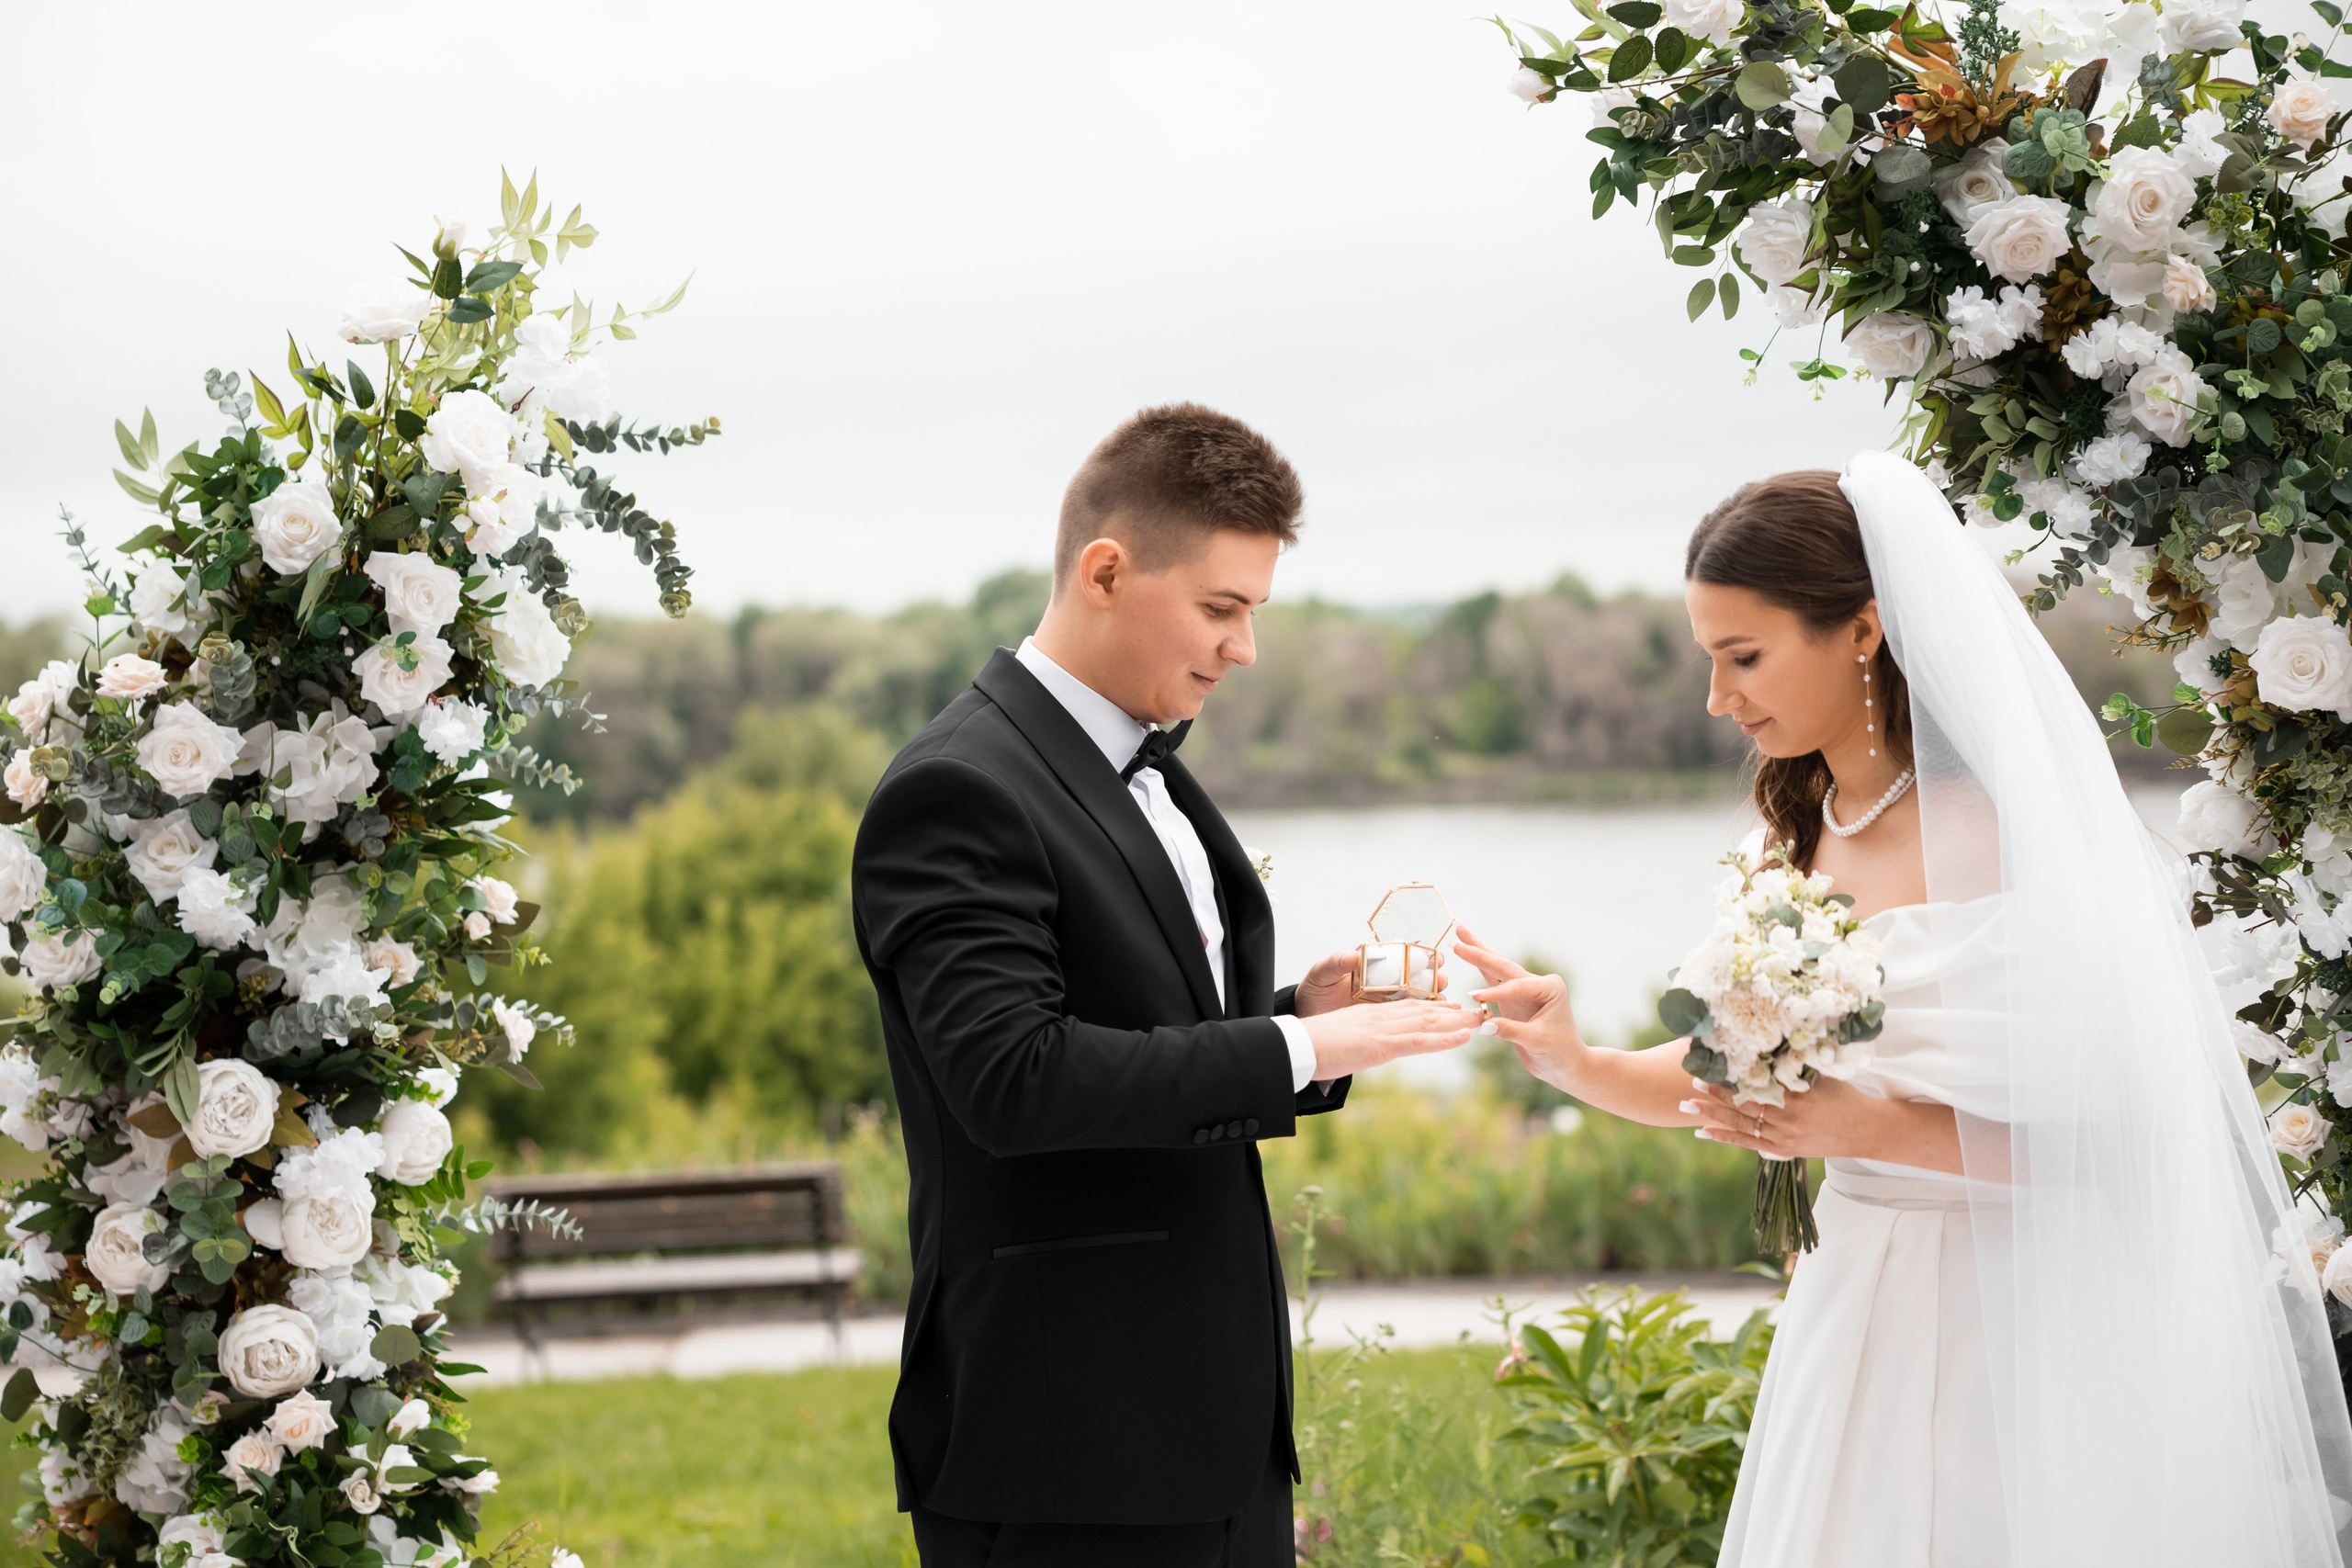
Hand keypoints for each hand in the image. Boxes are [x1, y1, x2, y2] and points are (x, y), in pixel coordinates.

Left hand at [1292, 946, 1450, 1016]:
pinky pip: (1409, 1019)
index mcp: (1375, 963)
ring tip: (1446, 1003)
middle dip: (1436, 977)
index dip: (1425, 955)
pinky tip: (1438, 1024)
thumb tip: (1351, 957)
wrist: (1310, 1017)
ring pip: (1420, 997)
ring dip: (1436, 999)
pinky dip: (1425, 1020)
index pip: (1406, 954)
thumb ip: (1335, 964)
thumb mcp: (1322, 975)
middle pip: (1420, 976)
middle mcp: (1387, 980)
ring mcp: (1389, 1000)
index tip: (1436, 956)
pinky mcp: (1387, 1020)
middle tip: (1442, 981)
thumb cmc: (1317, 989)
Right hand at [1298, 998, 1481, 1079]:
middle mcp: (1380, 1016)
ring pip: (1428, 1022)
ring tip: (1481, 1020)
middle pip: (1423, 1011)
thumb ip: (1352, 1041)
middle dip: (1452, 1012)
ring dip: (1458, 1022)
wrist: (1295, 1046)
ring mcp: (1383, 1028)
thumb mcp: (1336, 1041)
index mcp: (1369, 1015)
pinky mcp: (1383, 1043)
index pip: (1406, 1007)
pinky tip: (1464, 1037)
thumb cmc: (1308, 1047)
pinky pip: (1420, 1040)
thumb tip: (1359, 1049)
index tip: (1451, 1005)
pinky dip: (1445, 1038)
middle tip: (1476, 1010)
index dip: (1431, 1006)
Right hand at [1452, 924, 1585, 1089]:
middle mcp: (1537, 983)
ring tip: (1459, 933)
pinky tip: (1467, 953)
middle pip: (1504, 966)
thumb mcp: (1537, 1041)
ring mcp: (1524, 989)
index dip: (1495, 992)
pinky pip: (1493, 981)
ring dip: (1477, 952)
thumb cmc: (1559, 1052)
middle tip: (1458, 934)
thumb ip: (1511, 1031)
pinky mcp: (1513, 998)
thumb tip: (1483, 1026)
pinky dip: (1478, 968)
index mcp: (1549, 987)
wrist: (1565, 1064)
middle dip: (1479, 951)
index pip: (1516, 986)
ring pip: (1496, 968)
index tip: (1474, 997)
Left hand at [1680, 1076, 1878, 1160]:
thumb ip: (1795, 1062)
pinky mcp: (1783, 1150)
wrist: (1865, 1131)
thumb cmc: (1844, 1096)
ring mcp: (1783, 1137)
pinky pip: (1747, 1143)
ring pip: (1740, 1125)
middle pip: (1742, 1104)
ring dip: (1711, 1116)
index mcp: (1797, 1096)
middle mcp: (1787, 1118)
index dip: (1732, 1075)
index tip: (1711, 1063)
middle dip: (1714, 1093)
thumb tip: (1769, 1040)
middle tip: (1690, 1081)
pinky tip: (1703, 1132)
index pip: (1756, 1083)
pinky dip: (1725, 1137)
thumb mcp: (1823, 1073)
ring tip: (1686, 1106)